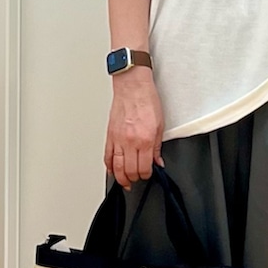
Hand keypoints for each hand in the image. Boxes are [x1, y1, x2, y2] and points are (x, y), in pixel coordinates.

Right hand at [105, 68, 165, 188]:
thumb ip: (157, 147)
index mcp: (144, 139)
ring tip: (125, 181)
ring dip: (121, 177)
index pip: (144, 167)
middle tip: (138, 179)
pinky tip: (112, 170)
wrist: (132, 86)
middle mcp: (129, 141)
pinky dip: (109, 166)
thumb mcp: (159, 125)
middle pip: (129, 170)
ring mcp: (117, 139)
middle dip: (134, 178)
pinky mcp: (109, 135)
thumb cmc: (146, 100)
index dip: (147, 174)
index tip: (149, 174)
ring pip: (116, 167)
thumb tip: (157, 161)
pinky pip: (107, 156)